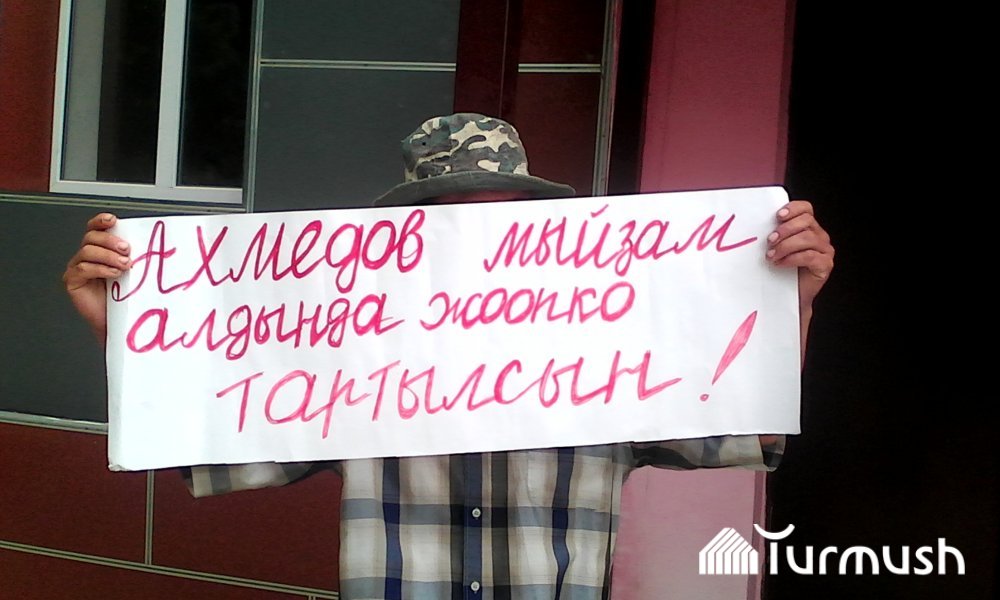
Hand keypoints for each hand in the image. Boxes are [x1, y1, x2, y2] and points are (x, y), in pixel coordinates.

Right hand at [63, 213, 130, 342]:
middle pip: (91, 237)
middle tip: (126, 250)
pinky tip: (114, 274)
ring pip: (87, 251)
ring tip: (124, 265)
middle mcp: (87, 256)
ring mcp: (78, 268)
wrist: (119, 322)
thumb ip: (136, 257)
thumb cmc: (127, 298)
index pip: (96, 228)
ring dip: (107, 256)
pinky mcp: (73, 281)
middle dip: (110, 240)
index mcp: (101, 249)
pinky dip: (100, 269)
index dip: (101, 221)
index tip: (112, 219)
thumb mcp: (134, 272)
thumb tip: (155, 244)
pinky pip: (82, 268)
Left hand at [767, 200, 833, 311]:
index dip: (793, 209)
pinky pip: (810, 256)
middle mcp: (819, 236)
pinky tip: (780, 264)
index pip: (806, 209)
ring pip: (808, 238)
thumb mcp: (775, 248)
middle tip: (770, 241)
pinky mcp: (825, 265)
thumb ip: (774, 234)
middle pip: (806, 221)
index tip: (778, 216)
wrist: (787, 296)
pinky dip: (792, 258)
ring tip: (771, 256)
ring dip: (786, 246)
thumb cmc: (780, 270)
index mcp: (808, 227)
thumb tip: (757, 225)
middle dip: (785, 230)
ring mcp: (824, 250)